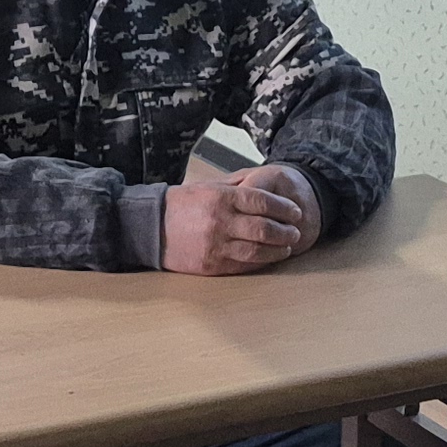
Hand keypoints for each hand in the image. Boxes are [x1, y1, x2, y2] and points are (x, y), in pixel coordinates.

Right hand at [166, 167, 316, 274]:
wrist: (150, 227)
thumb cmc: (181, 205)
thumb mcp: (207, 187)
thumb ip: (236, 186)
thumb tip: (263, 181)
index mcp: (220, 198)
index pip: (262, 201)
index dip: (283, 207)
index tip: (295, 211)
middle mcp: (220, 221)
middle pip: (264, 227)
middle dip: (286, 231)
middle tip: (296, 231)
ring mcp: (216, 245)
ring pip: (257, 250)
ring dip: (278, 249)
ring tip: (287, 246)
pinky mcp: (212, 265)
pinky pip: (244, 265)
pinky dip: (261, 262)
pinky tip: (269, 257)